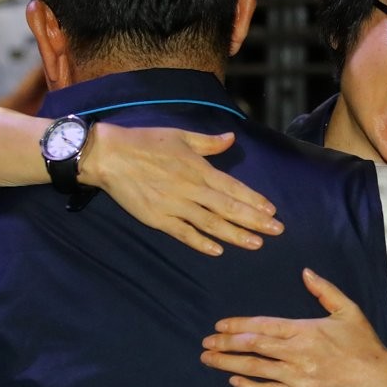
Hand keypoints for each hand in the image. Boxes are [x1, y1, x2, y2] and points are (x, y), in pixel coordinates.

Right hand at [82, 124, 282, 254]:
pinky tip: (217, 250)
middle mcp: (190, 189)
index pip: (233, 188)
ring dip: (235, 235)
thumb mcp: (181, 135)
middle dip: (255, 221)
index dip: (254, 200)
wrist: (109, 156)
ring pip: (211, 224)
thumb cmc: (146, 141)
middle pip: (228, 208)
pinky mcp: (157, 218)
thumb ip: (209, 143)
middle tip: (277, 231)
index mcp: (198, 169)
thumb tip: (231, 138)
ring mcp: (174, 206)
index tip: (272, 211)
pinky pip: (183, 233)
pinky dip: (200, 242)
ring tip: (256, 243)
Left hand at [200, 269, 386, 386]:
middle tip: (205, 343)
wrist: (378, 380)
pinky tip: (234, 380)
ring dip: (228, 363)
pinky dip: (248, 386)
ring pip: (255, 368)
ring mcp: (297, 376)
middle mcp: (297, 352)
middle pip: (253, 346)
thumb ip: (324, 290)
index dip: (238, 325)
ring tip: (210, 360)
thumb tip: (305, 272)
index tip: (219, 325)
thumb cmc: (364, 344)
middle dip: (225, 344)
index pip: (263, 325)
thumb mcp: (348, 310)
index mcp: (305, 329)